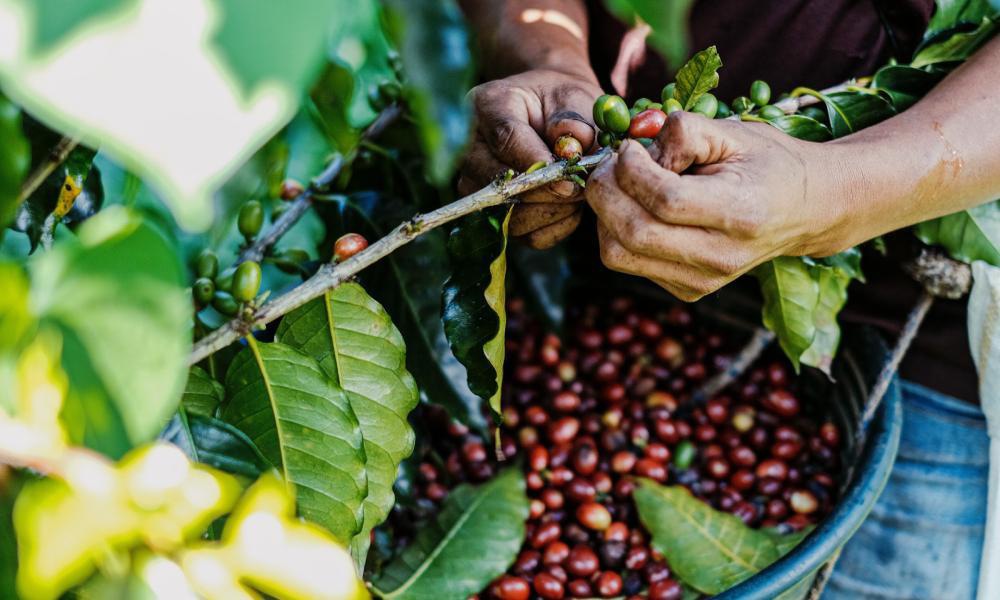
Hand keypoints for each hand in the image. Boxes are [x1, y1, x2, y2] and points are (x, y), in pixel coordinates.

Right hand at [459, 69, 602, 248]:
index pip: (505, 139)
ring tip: (577, 192)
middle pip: (500, 183)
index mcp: (487, 106)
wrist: (552, 116)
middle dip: (547, 192)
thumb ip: (574, 119)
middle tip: (580, 187)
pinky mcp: (492, 214)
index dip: (536, 162)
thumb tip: (571, 147)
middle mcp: (471, 148)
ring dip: (553, 211)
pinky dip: (554, 226)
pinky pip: (525, 235)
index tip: (567, 177)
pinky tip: (569, 206)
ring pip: (511, 216)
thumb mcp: (573, 97)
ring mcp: (476, 185)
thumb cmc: (562, 104)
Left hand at [585, 112, 849, 300]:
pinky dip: (618, 231)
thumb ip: (683, 133)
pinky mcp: (687, 290)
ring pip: (618, 254)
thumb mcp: (732, 133)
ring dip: (605, 214)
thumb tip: (636, 151)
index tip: (629, 148)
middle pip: (632, 233)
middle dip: (605, 192)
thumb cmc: (766, 162)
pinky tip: (638, 208)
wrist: (804, 210)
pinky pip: (627, 262)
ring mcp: (702, 281)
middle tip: (611, 164)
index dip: (632, 169)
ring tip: (622, 185)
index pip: (665, 201)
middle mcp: (720, 257)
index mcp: (740, 214)